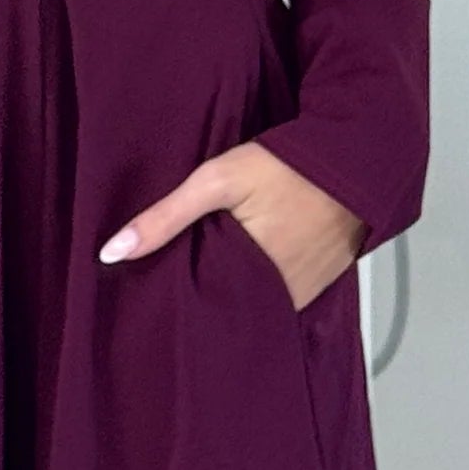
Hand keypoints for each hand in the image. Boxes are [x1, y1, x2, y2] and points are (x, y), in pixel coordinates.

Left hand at [97, 139, 362, 311]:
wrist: (355, 159)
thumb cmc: (289, 166)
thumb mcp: (216, 182)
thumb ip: (164, 218)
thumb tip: (113, 253)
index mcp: (251, 278)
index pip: (202, 310)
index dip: (178, 306)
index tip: (156, 301)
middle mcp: (280, 295)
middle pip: (228, 310)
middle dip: (205, 302)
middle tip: (181, 287)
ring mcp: (304, 292)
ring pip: (256, 304)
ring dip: (236, 293)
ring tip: (214, 275)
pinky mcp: (320, 282)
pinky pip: (282, 296)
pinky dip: (263, 286)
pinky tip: (250, 266)